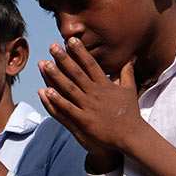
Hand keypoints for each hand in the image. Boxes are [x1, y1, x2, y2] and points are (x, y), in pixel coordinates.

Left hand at [38, 38, 141, 171]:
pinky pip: (67, 108)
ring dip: (55, 76)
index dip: (80, 52)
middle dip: (64, 58)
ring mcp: (89, 106)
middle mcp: (95, 92)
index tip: (70, 40)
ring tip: (44, 64)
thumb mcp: (130, 89)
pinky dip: (57, 100)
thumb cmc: (130, 112)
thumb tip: (131, 57)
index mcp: (105, 84)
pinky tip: (45, 91)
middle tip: (52, 46)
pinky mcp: (84, 120)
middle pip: (77, 72)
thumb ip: (126, 72)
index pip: (90, 64)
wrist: (131, 135)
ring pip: (69, 88)